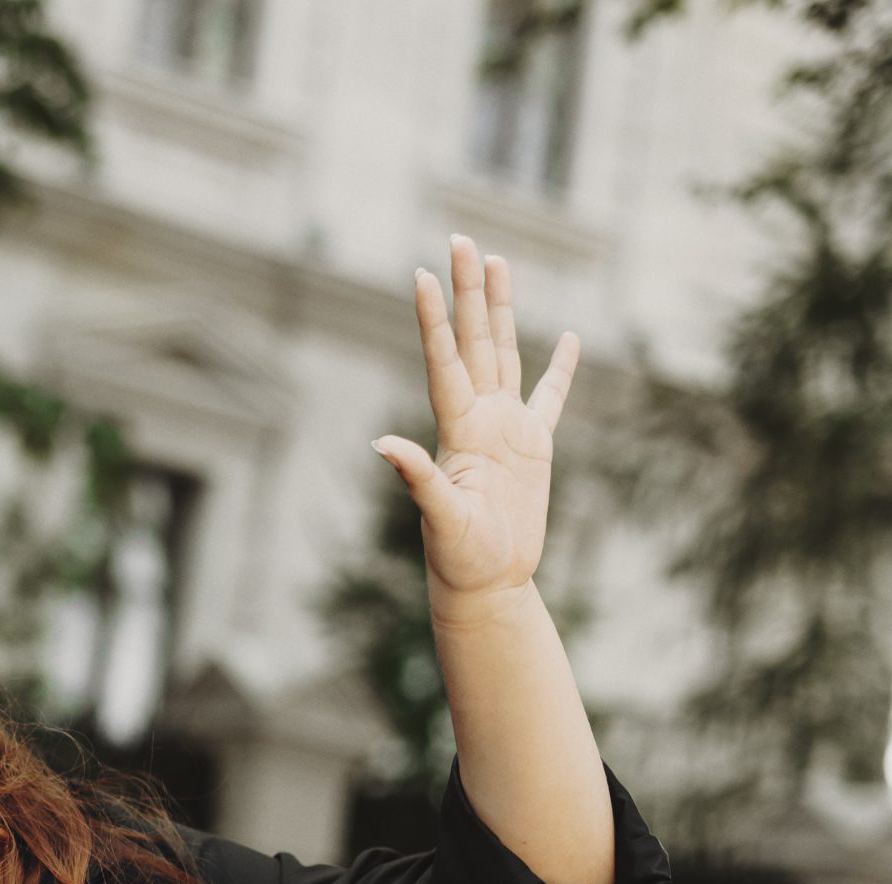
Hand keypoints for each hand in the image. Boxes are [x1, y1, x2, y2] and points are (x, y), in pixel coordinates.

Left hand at [375, 234, 579, 613]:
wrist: (487, 583)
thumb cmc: (459, 558)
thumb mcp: (439, 518)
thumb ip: (417, 478)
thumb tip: (380, 445)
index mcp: (457, 430)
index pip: (444, 361)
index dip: (433, 319)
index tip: (421, 274)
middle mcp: (478, 418)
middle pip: (474, 340)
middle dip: (469, 290)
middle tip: (463, 238)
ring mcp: (506, 429)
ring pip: (505, 353)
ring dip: (501, 309)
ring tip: (498, 262)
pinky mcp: (534, 448)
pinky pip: (550, 398)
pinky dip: (560, 368)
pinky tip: (567, 336)